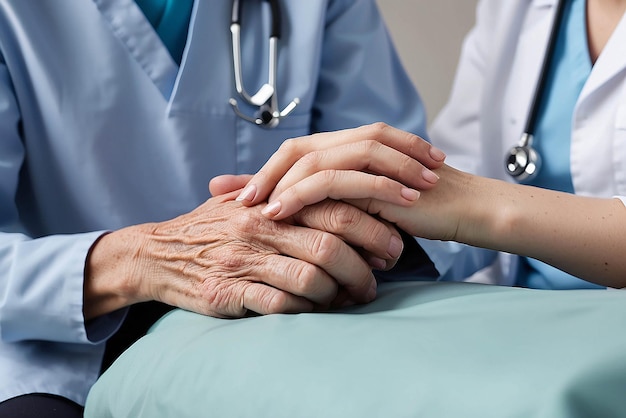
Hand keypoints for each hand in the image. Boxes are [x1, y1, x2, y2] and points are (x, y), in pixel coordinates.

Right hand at [84, 191, 404, 318]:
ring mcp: (243, 260)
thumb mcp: (246, 201)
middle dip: (367, 263)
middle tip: (382, 275)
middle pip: (330, 243)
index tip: (394, 243)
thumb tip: (345, 192)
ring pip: (311, 278)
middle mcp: (259, 226)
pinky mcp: (228, 292)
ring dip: (341, 292)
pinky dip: (308, 312)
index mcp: (270, 200)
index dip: (373, 225)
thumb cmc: (211, 227)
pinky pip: (281, 306)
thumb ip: (291, 193)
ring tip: (356, 297)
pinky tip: (319, 311)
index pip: (335, 206)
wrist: (157, 254)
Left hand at [225, 123, 444, 215]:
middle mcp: (355, 145)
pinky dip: (300, 194)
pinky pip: (331, 179)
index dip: (264, 169)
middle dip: (261, 172)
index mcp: (350, 150)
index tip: (229, 189)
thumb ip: (332, 207)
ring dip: (275, 184)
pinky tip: (281, 211)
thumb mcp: (364, 210)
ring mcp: (367, 155)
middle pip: (297, 148)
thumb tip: (293, 219)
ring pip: (310, 159)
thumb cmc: (417, 214)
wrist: (464, 210)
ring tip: (249, 209)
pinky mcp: (378, 171)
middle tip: (230, 196)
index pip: (298, 152)